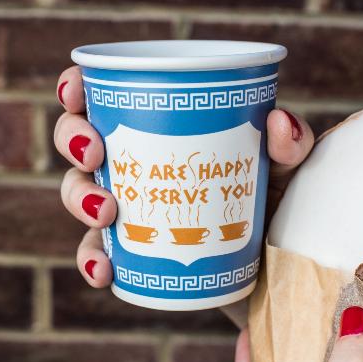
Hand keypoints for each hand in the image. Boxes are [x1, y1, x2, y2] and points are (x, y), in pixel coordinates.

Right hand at [52, 66, 314, 286]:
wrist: (281, 274)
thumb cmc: (277, 209)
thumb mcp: (287, 173)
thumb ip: (290, 147)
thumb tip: (277, 122)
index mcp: (161, 129)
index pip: (108, 96)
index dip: (77, 87)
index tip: (76, 91)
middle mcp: (137, 165)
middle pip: (80, 139)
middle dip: (72, 138)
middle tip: (95, 153)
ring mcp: (131, 211)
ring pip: (79, 193)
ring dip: (79, 198)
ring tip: (107, 211)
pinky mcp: (135, 256)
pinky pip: (99, 255)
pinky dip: (93, 262)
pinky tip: (104, 271)